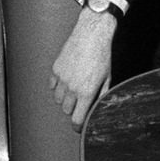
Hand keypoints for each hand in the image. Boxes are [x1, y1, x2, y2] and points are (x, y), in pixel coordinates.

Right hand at [50, 6, 116, 128]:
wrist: (92, 34)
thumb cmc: (103, 56)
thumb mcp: (107, 78)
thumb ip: (101, 95)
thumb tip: (98, 109)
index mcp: (87, 92)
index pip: (77, 120)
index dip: (78, 126)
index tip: (79, 126)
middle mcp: (72, 88)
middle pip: (67, 110)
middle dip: (73, 109)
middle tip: (79, 103)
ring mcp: (62, 78)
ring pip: (58, 99)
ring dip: (64, 98)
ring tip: (73, 90)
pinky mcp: (55, 69)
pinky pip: (52, 85)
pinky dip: (57, 86)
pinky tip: (66, 79)